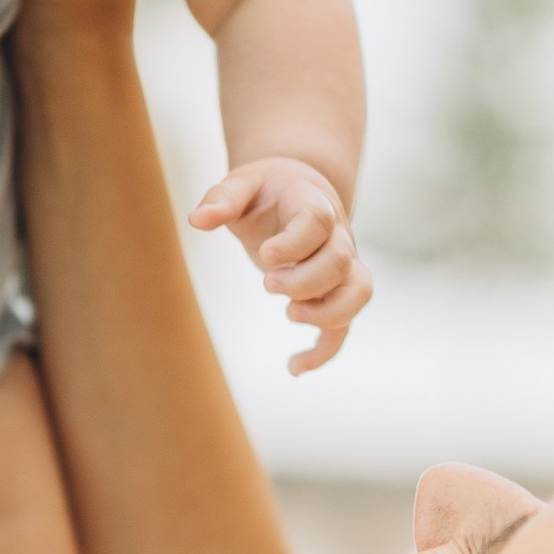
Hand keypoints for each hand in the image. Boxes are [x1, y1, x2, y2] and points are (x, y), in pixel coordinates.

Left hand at [189, 157, 370, 373]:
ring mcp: (342, 266)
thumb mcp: (242, 185)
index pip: (317, 222)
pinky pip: (344, 325)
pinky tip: (294, 368)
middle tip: (268, 284)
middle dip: (304, 281)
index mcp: (313, 204)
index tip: (265, 255)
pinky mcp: (336, 292)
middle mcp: (337, 236)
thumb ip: (222, 199)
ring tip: (290, 314)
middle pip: (340, 261)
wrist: (299, 193)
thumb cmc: (266, 191)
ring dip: (327, 313)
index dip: (294, 242)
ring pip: (357, 293)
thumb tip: (197, 220)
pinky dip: (324, 352)